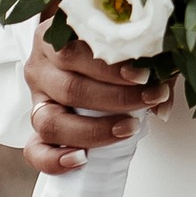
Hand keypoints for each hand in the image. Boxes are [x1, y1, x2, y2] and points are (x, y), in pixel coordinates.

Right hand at [24, 28, 164, 174]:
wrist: (83, 61)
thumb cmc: (109, 51)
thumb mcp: (127, 46)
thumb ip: (150, 67)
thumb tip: (162, 104)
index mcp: (56, 37)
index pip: (76, 51)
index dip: (110, 68)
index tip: (144, 76)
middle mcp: (40, 66)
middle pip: (69, 88)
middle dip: (115, 99)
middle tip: (149, 100)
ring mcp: (35, 98)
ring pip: (51, 121)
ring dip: (94, 130)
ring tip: (129, 128)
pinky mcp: (35, 127)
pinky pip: (34, 150)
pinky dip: (55, 159)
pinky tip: (81, 159)